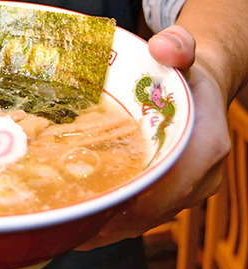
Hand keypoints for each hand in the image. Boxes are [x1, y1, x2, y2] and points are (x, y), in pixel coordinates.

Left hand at [76, 25, 230, 249]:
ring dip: (106, 223)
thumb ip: (178, 44)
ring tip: (62, 221)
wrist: (201, 87)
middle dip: (108, 214)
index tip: (91, 199)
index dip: (131, 198)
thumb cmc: (186, 71)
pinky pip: (140, 215)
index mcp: (206, 146)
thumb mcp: (183, 49)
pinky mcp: (172, 196)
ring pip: (143, 218)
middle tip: (64, 214)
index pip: (169, 186)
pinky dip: (111, 218)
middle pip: (151, 210)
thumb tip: (162, 47)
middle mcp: (200, 177)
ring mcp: (187, 191)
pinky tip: (79, 218)